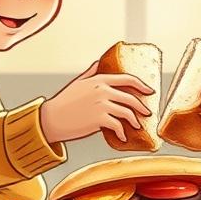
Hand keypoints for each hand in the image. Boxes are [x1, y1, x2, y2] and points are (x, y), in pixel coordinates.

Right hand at [40, 60, 154, 143]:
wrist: (51, 119)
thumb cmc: (63, 102)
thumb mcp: (78, 83)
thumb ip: (91, 72)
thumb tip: (99, 62)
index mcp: (99, 80)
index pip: (127, 79)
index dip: (142, 85)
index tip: (150, 91)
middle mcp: (102, 90)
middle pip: (131, 97)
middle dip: (141, 107)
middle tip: (146, 113)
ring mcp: (101, 104)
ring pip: (127, 112)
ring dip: (134, 121)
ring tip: (136, 127)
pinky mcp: (99, 119)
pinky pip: (118, 126)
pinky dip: (122, 133)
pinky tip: (123, 137)